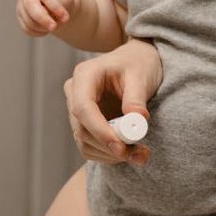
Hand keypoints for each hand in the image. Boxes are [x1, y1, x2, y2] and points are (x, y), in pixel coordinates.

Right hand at [16, 0, 75, 35]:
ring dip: (44, 27)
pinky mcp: (21, 17)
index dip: (55, 7)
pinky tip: (46, 28)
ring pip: (28, 20)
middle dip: (43, 19)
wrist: (59, 2)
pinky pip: (27, 29)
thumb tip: (50, 16)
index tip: (65, 17)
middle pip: (31, 6)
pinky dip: (38, 32)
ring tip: (55, 25)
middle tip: (54, 27)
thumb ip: (60, 3)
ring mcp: (22, 5)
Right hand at [64, 39, 161, 165]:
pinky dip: (109, 155)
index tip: (120, 147)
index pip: (83, 108)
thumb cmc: (138, 63)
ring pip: (85, 142)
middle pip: (82, 128)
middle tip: (140, 155)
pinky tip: (131, 152)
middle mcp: (75, 93)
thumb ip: (136, 98)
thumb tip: (137, 120)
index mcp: (85, 75)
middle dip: (109, 146)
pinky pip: (91, 146)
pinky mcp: (86, 123)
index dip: (99, 130)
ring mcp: (78, 110)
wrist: (137, 61)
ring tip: (141, 155)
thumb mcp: (140, 76)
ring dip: (111, 155)